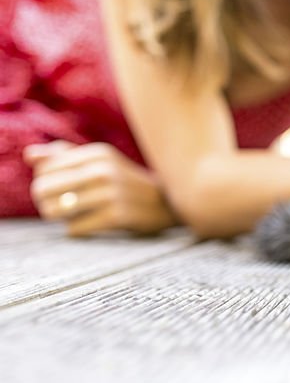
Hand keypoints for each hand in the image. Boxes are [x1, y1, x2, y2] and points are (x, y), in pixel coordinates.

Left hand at [24, 141, 178, 235]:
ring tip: (70, 216)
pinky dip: (77, 230)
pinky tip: (88, 225)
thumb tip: (29, 155)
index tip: (59, 190)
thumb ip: (63, 155)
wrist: (168, 203)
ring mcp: (112, 193)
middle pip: (43, 189)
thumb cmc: (125, 182)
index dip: (44, 182)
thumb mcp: (100, 161)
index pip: (43, 169)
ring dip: (59, 217)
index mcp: (97, 153)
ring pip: (55, 210)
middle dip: (45, 201)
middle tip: (58, 207)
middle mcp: (103, 170)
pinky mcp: (118, 216)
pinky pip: (75, 228)